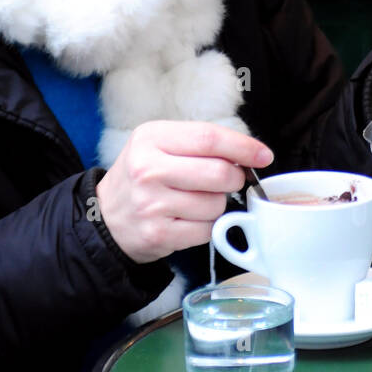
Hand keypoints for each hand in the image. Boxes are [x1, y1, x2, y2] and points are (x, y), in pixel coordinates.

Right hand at [96, 121, 273, 262]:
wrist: (107, 216)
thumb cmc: (144, 175)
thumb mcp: (159, 144)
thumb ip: (200, 143)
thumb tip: (250, 154)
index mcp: (151, 138)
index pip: (209, 138)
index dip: (243, 147)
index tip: (264, 155)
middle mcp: (148, 169)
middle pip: (219, 173)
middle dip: (235, 178)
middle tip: (228, 180)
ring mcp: (152, 204)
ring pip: (216, 204)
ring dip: (218, 204)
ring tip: (196, 200)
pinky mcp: (158, 234)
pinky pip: (206, 229)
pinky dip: (207, 225)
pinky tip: (189, 219)